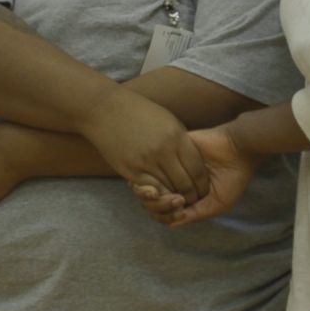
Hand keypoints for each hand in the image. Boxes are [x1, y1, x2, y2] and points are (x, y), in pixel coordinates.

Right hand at [79, 87, 205, 201]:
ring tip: (180, 201)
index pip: (197, 169)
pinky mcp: (130, 171)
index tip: (204, 187)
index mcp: (176, 137)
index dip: (203, 183)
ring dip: (175, 199)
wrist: (105, 109)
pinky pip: (150, 191)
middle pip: (185, 184)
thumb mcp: (168, 120)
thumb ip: (182, 141)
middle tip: (195, 200)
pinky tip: (162, 195)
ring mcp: (145, 163)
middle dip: (192, 195)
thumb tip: (195, 160)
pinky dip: (158, 196)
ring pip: (168, 191)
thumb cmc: (139, 111)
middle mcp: (163, 152)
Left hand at [133, 125, 257, 227]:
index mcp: (184, 195)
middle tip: (176, 203)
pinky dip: (156, 179)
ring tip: (175, 196)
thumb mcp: (218, 204)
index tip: (179, 212)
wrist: (239, 150)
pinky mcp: (169, 152)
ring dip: (156, 196)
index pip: (162, 210)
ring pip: (148, 185)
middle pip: (151, 200)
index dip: (164, 216)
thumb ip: (195, 214)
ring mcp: (169, 168)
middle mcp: (173, 182)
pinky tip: (170, 184)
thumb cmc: (234, 178)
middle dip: (158, 207)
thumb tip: (171, 224)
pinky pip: (152, 167)